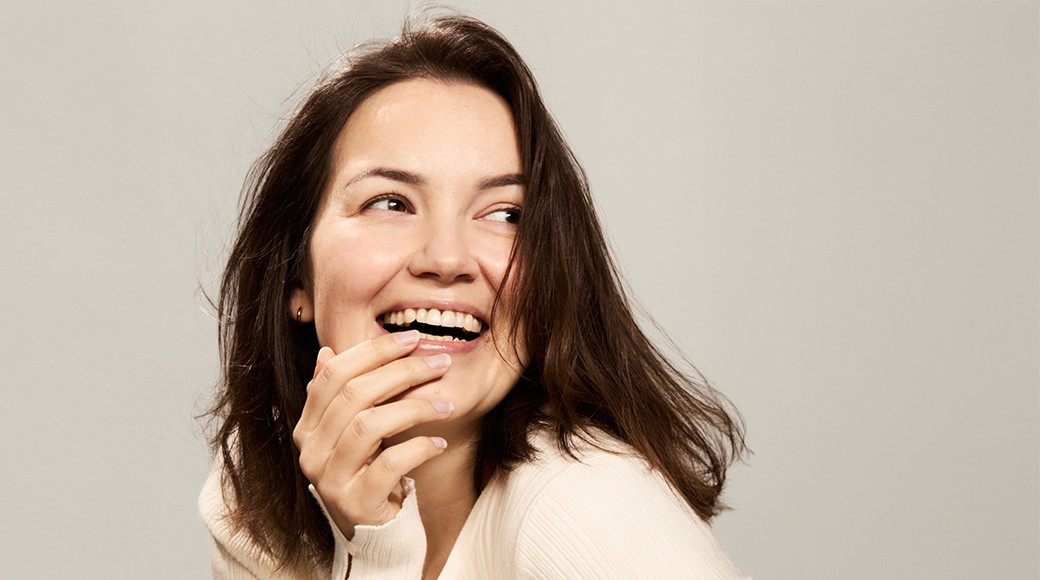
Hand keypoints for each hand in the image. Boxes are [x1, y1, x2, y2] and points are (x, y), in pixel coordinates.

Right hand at [292, 330, 453, 537]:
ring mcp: (329, 479)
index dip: (373, 351)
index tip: (411, 339)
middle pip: (354, 394)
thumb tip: (326, 352)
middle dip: (403, 371)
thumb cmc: (370, 477)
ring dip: (416, 407)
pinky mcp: (355, 502)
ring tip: (447, 406)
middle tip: (439, 363)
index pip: (334, 374)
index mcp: (307, 428)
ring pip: (370, 425)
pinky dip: (419, 448)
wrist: (376, 538)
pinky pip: (389, 464)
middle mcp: (310, 451)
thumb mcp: (354, 436)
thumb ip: (341, 398)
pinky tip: (439, 444)